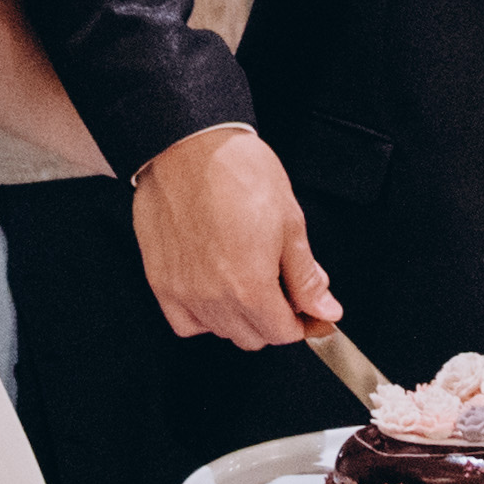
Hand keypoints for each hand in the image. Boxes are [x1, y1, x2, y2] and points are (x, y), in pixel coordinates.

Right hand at [131, 127, 337, 346]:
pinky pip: (184, 322)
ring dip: (240, 318)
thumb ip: (305, 276)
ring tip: (246, 280)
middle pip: (252, 337)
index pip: (283, 333)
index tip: (307, 309)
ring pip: (220, 331)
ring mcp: (183, 291)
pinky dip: (202, 317)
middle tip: (279, 288)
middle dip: (273, 319)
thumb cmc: (237, 171)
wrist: (188, 146)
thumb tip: (323, 306)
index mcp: (251, 286)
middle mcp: (214, 297)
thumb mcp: (289, 222)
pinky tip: (214, 292)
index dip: (302, 322)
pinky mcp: (160, 280)